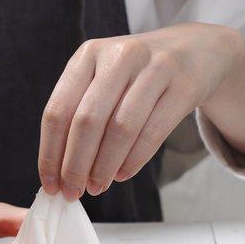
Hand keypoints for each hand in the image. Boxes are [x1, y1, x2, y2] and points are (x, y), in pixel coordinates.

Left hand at [38, 23, 244, 199]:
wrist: (194, 51)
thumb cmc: (135, 76)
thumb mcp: (102, 81)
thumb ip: (78, 116)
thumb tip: (59, 172)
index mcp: (88, 55)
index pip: (58, 110)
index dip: (50, 153)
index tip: (49, 184)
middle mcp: (119, 56)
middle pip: (87, 121)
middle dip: (75, 165)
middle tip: (72, 192)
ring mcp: (154, 67)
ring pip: (121, 128)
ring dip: (104, 167)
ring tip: (97, 187)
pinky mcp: (184, 85)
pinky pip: (153, 132)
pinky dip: (134, 160)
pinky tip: (121, 175)